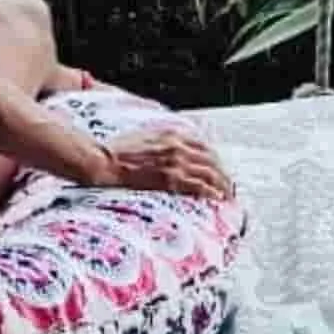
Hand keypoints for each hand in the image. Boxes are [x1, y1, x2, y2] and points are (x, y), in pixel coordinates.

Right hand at [102, 126, 235, 203]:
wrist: (104, 161)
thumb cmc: (118, 151)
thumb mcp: (145, 136)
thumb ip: (163, 140)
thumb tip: (174, 147)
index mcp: (172, 134)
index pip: (203, 146)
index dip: (215, 159)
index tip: (219, 170)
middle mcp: (177, 145)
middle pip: (211, 159)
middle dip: (223, 173)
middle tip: (229, 186)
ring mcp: (174, 162)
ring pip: (208, 173)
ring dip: (221, 184)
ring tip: (227, 195)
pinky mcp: (169, 178)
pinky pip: (197, 185)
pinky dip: (210, 191)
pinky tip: (217, 198)